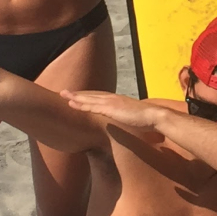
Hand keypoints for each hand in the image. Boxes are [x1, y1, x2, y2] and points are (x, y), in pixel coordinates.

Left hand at [59, 88, 174, 130]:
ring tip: (62, 94)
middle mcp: (113, 98)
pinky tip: (72, 103)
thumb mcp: (133, 117)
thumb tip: (124, 123)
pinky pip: (92, 105)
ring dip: (74, 96)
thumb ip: (126, 118)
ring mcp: (111, 102)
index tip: (77, 95)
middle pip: (91, 94)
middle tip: (63, 91)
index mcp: (118, 100)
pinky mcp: (111, 108)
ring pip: (88, 98)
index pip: (99, 96)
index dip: (87, 96)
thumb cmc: (146, 119)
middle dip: (77, 93)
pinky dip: (81, 103)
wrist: (154, 116)